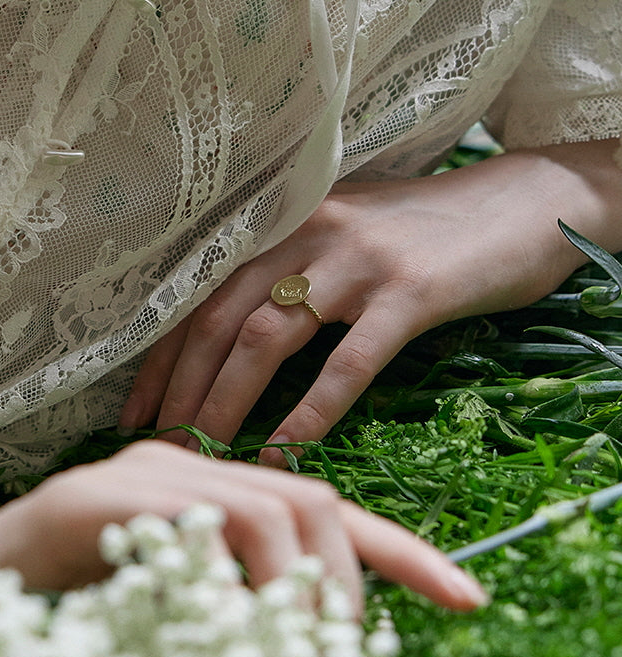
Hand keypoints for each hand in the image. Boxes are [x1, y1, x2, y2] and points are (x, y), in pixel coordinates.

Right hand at [0, 441, 485, 641]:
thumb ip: (227, 612)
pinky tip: (212, 624)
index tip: (469, 598)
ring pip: (266, 509)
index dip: (402, 555)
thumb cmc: (48, 614)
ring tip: (281, 653)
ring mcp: (137, 476)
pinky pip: (189, 527)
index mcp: (202, 493)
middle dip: (344, 583)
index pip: (321, 512)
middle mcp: (179, 468)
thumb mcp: (164, 615)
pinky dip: (220, 579)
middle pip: (310, 501)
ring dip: (294, 589)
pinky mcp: (95, 498)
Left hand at [119, 141, 621, 463]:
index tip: (134, 409)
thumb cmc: (428, 226)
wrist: (523, 202)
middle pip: (219, 318)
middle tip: (158, 445)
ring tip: (205, 454)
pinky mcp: (410, 294)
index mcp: (284, 218)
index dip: (162, 354)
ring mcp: (357, 262)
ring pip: (267, 340)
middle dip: (180, 388)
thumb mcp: (345, 227)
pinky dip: (310, 413)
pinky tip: (284, 453)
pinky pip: (348, 364)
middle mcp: (307, 231)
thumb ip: (292, 263)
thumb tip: (232, 332)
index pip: (202, 293)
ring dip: (226, 403)